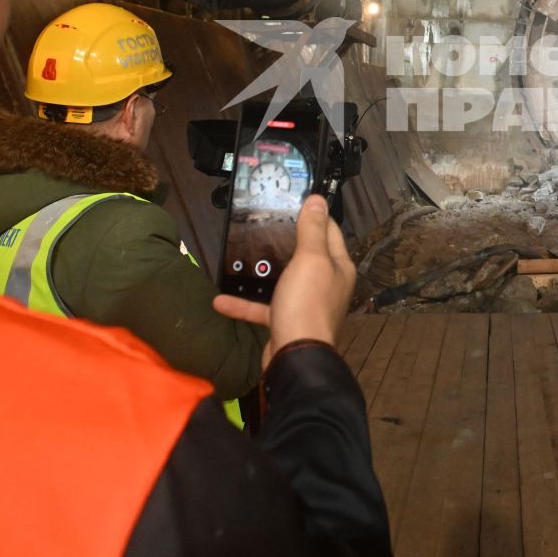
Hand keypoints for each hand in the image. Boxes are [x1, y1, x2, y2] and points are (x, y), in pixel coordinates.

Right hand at [213, 196, 355, 370]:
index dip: (314, 213)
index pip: (329, 230)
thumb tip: (318, 199)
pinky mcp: (285, 321)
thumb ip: (312, 229)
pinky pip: (263, 308)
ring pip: (284, 280)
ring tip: (243, 253)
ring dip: (264, 270)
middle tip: (264, 221)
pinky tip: (220, 300)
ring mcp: (305, 303)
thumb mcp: (311, 259)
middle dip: (287, 239)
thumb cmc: (307, 303)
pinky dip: (243, 304)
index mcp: (338, 266)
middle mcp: (326, 284)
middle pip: (307, 254)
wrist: (295, 357)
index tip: (293, 199)